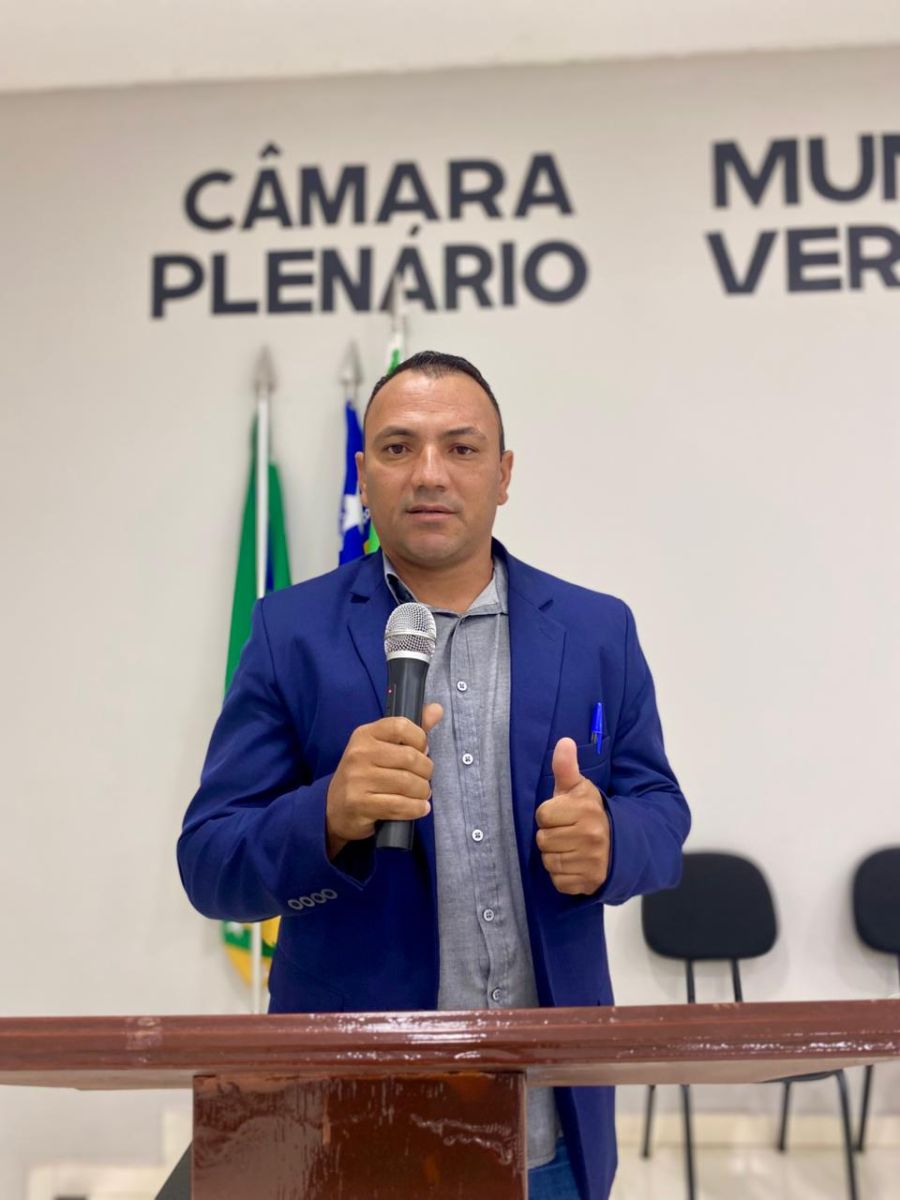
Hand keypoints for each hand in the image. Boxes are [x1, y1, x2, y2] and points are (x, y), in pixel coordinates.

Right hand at [325, 704, 443, 858]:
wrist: (335, 808)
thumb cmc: (365, 775)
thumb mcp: (382, 748)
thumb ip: (411, 731)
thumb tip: (438, 709)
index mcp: (365, 734)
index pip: (402, 726)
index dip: (420, 740)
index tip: (421, 751)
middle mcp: (359, 753)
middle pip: (410, 757)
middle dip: (426, 771)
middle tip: (424, 779)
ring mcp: (357, 779)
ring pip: (409, 783)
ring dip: (422, 792)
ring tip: (421, 794)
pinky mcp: (360, 804)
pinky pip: (400, 805)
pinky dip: (416, 808)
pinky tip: (419, 808)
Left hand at [535, 737, 609, 895]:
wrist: (622, 843)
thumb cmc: (592, 813)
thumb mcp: (579, 788)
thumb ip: (566, 767)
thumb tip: (564, 741)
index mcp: (585, 810)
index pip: (543, 815)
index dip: (549, 814)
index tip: (562, 814)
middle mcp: (591, 836)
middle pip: (543, 840)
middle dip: (551, 835)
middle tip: (566, 831)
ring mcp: (592, 862)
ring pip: (549, 861)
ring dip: (555, 856)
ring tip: (570, 847)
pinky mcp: (590, 882)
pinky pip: (559, 881)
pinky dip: (562, 875)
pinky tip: (574, 863)